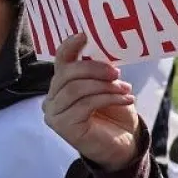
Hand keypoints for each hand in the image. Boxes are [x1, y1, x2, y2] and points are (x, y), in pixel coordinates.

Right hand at [44, 33, 141, 172]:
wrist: (124, 143)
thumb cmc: (115, 112)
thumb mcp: (108, 85)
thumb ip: (98, 69)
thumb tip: (100, 50)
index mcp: (61, 84)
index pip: (60, 60)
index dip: (70, 45)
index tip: (85, 34)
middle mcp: (51, 98)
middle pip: (67, 74)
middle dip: (94, 69)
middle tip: (117, 73)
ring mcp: (54, 114)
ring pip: (76, 89)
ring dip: (104, 86)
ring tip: (125, 89)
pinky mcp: (63, 127)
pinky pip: (85, 104)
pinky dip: (108, 98)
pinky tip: (126, 99)